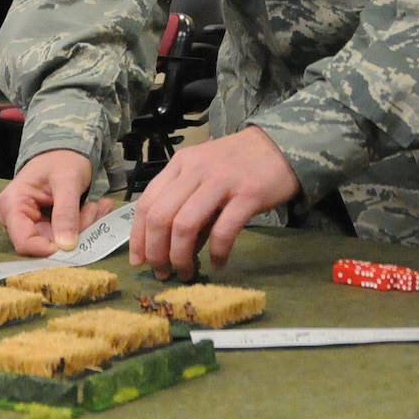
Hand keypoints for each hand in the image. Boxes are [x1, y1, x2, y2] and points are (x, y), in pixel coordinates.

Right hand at [0, 149, 119, 255]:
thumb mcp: (67, 180)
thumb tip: (66, 246)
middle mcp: (15, 217)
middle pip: (44, 242)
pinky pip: (64, 235)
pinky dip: (82, 224)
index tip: (75, 242)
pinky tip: (95, 208)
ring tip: (97, 205)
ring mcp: (29, 222)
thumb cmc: (62, 158)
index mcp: (12, 204)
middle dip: (74, 231)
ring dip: (82, 226)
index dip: (49, 249)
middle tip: (94, 209)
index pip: (24, 242)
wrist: (65, 150)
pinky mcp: (43, 224)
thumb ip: (66, 212)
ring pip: (57, 241)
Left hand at [129, 125, 300, 278]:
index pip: (146, 203)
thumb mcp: (204, 175)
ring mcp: (222, 180)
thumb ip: (187, 206)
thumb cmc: (238, 164)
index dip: (138, 237)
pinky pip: (223, 230)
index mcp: (180, 164)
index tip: (139, 262)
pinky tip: (218, 263)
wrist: (280, 145)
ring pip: (185, 225)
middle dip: (156, 252)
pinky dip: (216, 252)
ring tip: (187, 272)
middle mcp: (196, 169)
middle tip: (163, 273)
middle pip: (161, 217)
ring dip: (181, 256)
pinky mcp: (248, 194)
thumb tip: (172, 249)